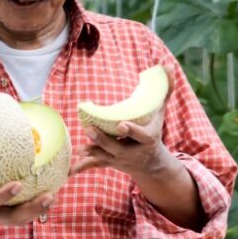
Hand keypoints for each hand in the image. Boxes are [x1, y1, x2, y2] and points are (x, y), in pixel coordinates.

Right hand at [0, 131, 54, 230]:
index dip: (3, 196)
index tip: (17, 184)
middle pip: (15, 218)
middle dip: (33, 209)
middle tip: (50, 195)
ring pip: (22, 218)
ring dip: (40, 209)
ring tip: (56, 194)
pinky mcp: (3, 217)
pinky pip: (23, 212)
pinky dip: (38, 205)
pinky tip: (51, 191)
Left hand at [71, 64, 176, 178]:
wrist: (152, 163)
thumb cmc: (154, 130)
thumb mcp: (160, 112)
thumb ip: (165, 90)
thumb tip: (168, 66)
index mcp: (147, 139)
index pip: (139, 135)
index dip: (131, 130)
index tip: (121, 124)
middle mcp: (133, 152)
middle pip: (116, 146)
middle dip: (103, 140)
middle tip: (90, 129)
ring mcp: (120, 159)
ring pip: (104, 156)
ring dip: (91, 151)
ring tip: (79, 148)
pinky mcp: (109, 162)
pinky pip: (94, 165)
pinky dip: (81, 168)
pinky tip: (68, 173)